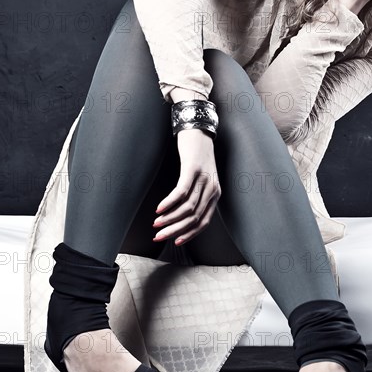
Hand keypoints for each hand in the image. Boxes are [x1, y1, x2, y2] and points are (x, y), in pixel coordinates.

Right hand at [152, 129, 221, 245]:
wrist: (198, 129)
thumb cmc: (196, 156)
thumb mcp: (201, 179)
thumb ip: (196, 196)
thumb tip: (181, 216)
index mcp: (215, 195)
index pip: (204, 222)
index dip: (189, 234)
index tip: (174, 242)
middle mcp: (213, 189)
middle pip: (194, 218)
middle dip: (175, 230)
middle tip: (158, 237)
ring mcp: (204, 179)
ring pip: (187, 208)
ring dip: (169, 219)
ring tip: (155, 224)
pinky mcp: (193, 169)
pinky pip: (181, 191)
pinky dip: (169, 203)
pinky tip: (159, 209)